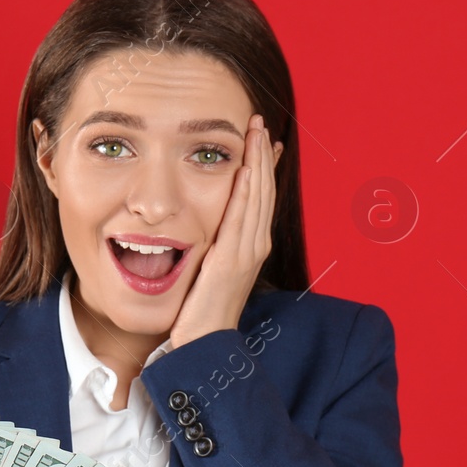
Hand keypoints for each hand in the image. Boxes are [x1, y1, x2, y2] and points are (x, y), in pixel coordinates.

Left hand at [170, 113, 280, 347]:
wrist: (204, 344)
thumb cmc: (202, 311)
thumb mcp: (210, 269)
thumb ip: (212, 246)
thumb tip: (205, 228)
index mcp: (251, 246)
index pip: (261, 197)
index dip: (263, 166)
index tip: (263, 140)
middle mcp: (256, 245)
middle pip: (264, 190)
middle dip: (263, 154)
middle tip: (259, 122)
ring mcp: (247, 252)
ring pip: (258, 197)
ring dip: (257, 161)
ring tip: (256, 131)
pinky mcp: (232, 259)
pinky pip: (241, 217)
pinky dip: (246, 190)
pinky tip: (245, 167)